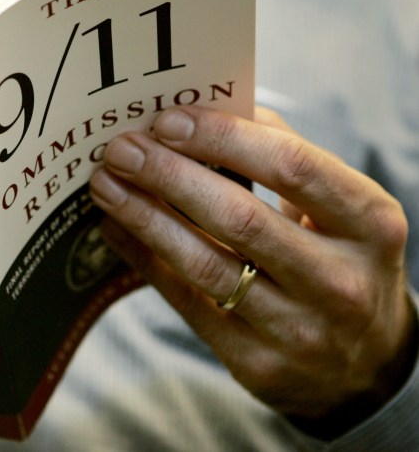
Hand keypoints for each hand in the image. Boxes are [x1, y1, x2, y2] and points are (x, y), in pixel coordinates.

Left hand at [89, 105, 416, 436]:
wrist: (365, 366)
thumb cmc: (341, 261)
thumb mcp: (340, 209)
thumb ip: (286, 154)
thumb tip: (209, 110)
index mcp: (369, 223)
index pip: (291, 166)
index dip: (223, 138)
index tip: (167, 120)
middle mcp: (340, 280)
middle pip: (238, 216)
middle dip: (168, 175)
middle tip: (121, 149)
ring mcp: (299, 329)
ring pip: (204, 263)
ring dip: (144, 216)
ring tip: (106, 184)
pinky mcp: (257, 363)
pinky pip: (187, 301)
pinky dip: (143, 258)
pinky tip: (116, 227)